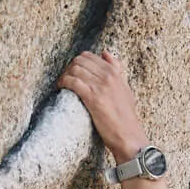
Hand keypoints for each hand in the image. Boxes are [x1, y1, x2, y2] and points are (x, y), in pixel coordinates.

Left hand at [58, 50, 147, 165]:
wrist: (128, 136)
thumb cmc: (126, 117)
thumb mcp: (125, 88)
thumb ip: (116, 70)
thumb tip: (105, 52)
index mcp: (115, 72)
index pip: (90, 56)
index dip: (77, 63)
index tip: (72, 73)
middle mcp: (108, 76)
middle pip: (80, 61)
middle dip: (68, 68)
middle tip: (64, 79)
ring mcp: (100, 86)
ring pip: (75, 69)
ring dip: (64, 75)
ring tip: (61, 85)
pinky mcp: (93, 98)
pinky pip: (73, 82)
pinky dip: (64, 83)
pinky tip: (60, 88)